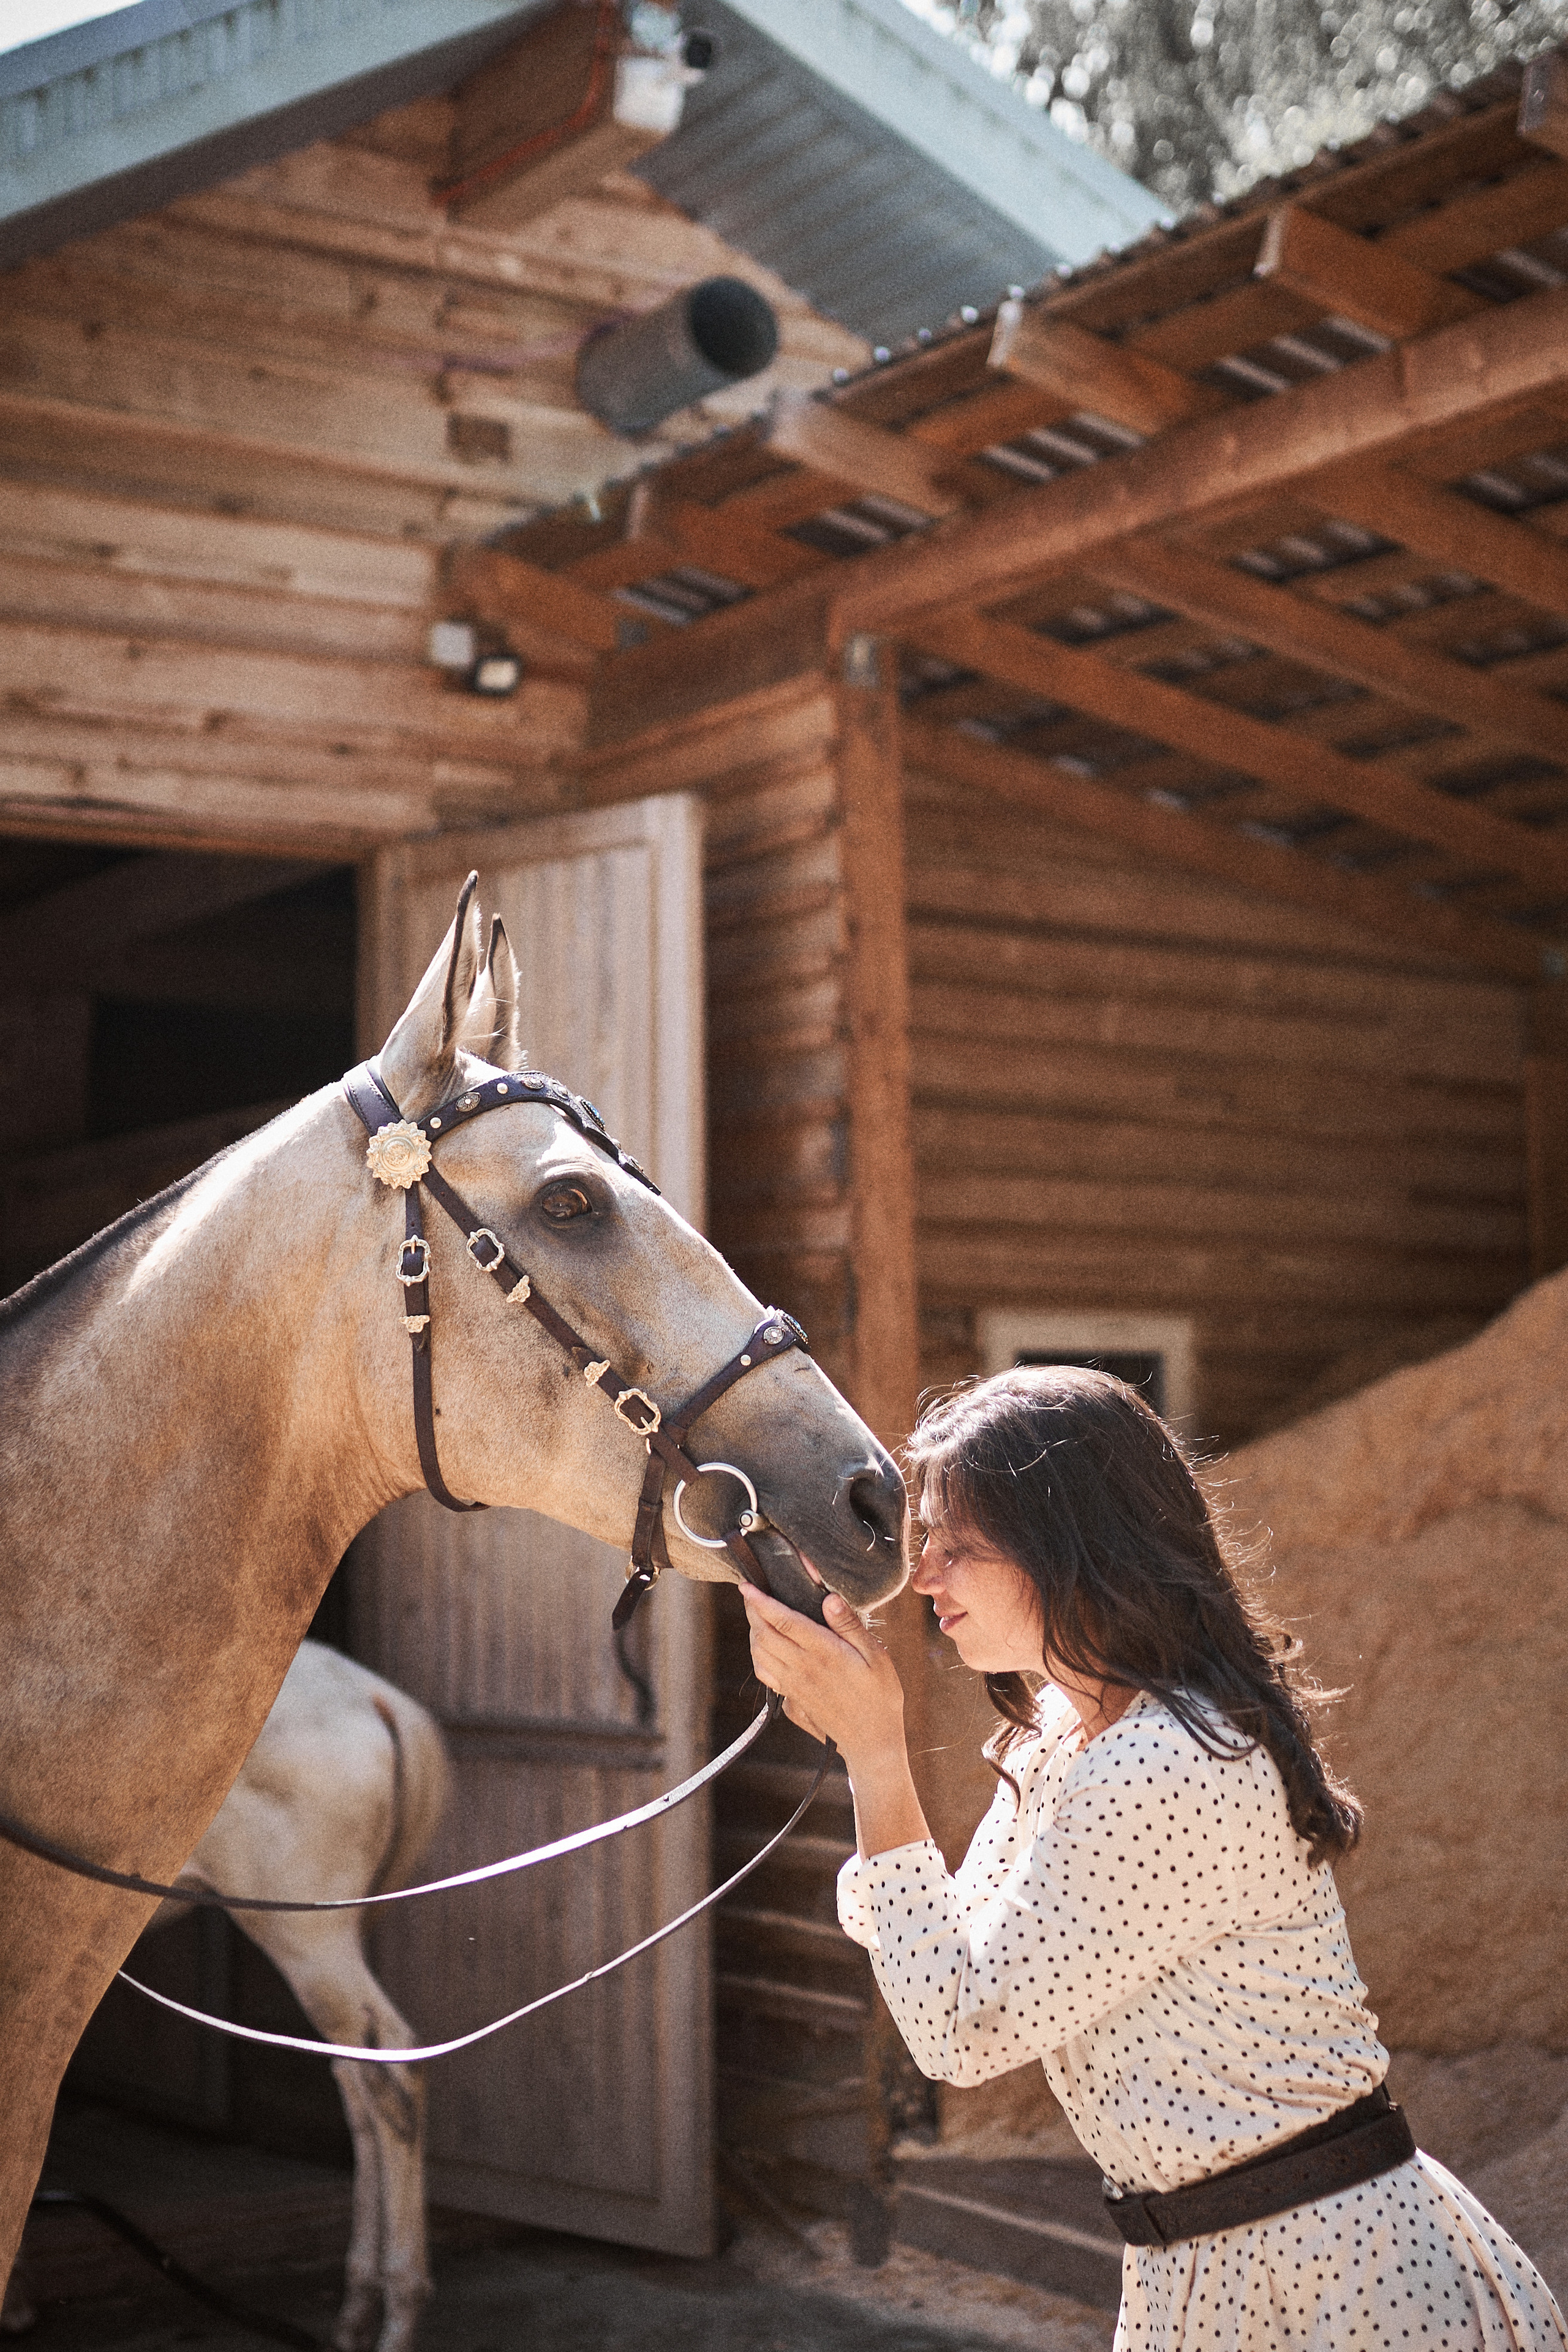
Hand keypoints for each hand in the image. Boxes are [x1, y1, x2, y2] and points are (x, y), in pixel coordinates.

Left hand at [739, 1581, 905, 1770]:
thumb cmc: (880, 1696)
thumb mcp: (876, 1656)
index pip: (784, 1621)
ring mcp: (794, 1685)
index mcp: (824, 1653)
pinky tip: (763, 1646)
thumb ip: (850, 1626)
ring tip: (755, 1614)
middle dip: (752, 1611)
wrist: (871, 1742)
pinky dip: (757, 1655)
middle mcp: (802, 1668)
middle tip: (749, 1593)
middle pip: (764, 1634)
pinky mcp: (792, 1698)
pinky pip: (764, 1673)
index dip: (762, 1602)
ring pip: (759, 1653)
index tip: (747, 1586)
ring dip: (753, 1631)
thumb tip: (829, 1598)